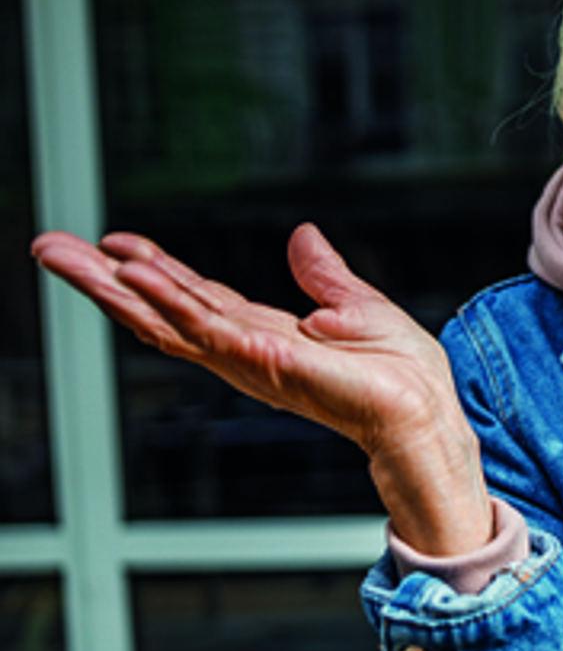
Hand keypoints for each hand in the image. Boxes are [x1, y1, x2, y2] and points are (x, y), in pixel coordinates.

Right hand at [32, 225, 490, 554]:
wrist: (427, 413)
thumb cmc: (403, 377)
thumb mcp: (358, 307)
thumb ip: (323, 276)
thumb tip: (304, 237)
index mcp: (262, 335)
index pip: (193, 297)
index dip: (152, 269)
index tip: (112, 241)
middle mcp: (245, 351)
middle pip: (159, 310)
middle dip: (101, 280)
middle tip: (48, 247)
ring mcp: (251, 360)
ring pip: (167, 318)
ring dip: (117, 287)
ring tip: (72, 255)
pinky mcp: (269, 362)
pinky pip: (209, 328)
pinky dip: (171, 301)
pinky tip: (138, 277)